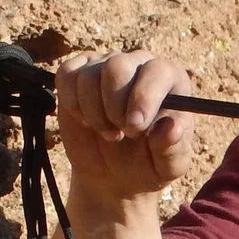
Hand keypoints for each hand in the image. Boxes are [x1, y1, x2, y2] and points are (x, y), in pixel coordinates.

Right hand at [53, 50, 196, 204]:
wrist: (115, 173)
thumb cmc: (148, 163)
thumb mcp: (168, 166)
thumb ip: (172, 148)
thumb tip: (170, 128)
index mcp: (170, 80)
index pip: (157, 71)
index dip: (144, 97)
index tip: (134, 128)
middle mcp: (138, 64)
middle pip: (117, 66)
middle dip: (113, 107)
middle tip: (119, 134)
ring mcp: (104, 65)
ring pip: (89, 76)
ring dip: (93, 113)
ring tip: (108, 132)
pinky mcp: (76, 74)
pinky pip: (66, 76)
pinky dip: (72, 104)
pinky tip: (86, 121)